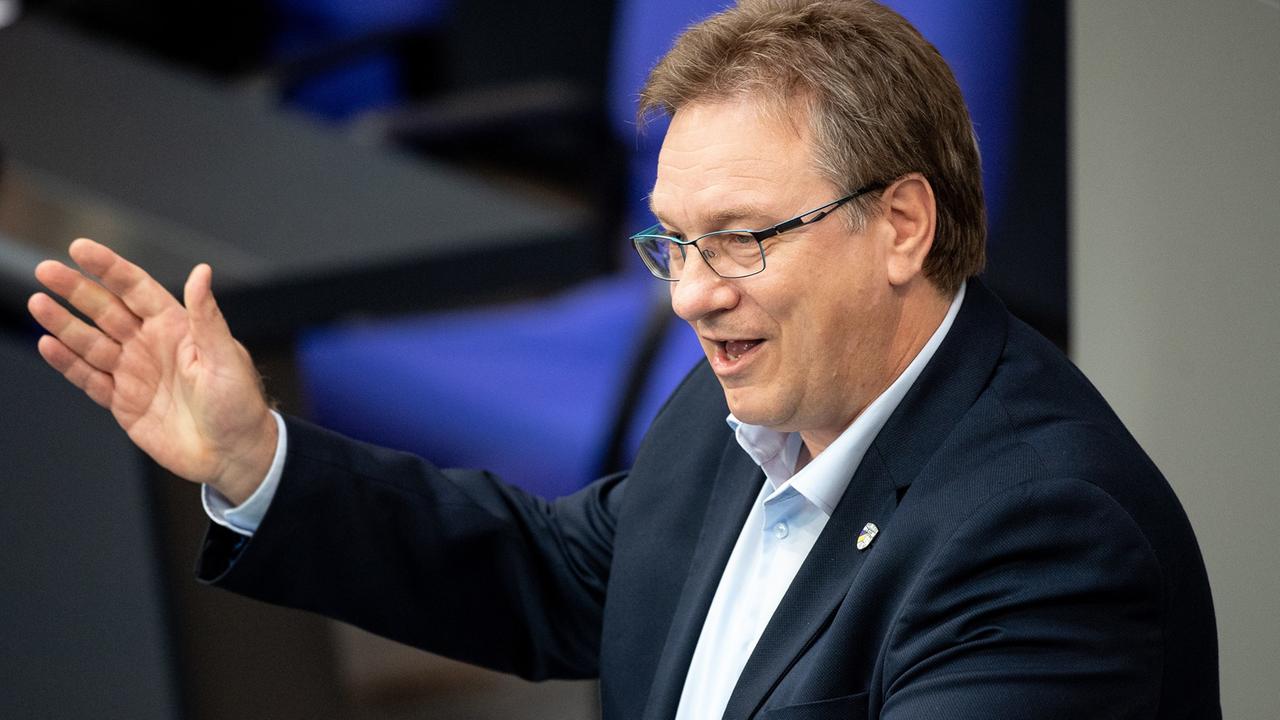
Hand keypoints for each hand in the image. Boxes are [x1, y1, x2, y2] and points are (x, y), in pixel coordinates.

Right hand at [28, 238, 276, 504]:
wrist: (233, 455)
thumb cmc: (239, 404)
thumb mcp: (225, 358)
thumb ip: (206, 317)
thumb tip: (202, 271)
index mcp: (177, 328)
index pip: (136, 289)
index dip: (109, 268)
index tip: (79, 248)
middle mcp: (150, 345)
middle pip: (106, 310)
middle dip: (76, 290)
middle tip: (46, 270)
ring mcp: (134, 373)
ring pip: (91, 342)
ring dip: (64, 323)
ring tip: (38, 304)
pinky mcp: (123, 402)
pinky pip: (89, 378)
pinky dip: (67, 363)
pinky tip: (48, 345)